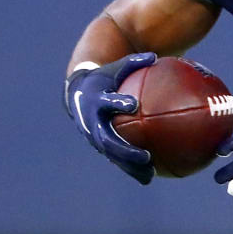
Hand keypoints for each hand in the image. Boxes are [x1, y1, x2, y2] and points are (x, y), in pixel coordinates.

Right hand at [64, 53, 156, 184]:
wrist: (78, 94)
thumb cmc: (105, 78)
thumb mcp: (116, 69)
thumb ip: (134, 62)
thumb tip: (154, 56)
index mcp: (96, 100)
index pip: (107, 102)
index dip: (117, 103)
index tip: (132, 104)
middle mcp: (93, 122)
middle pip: (108, 139)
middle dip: (125, 149)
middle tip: (146, 156)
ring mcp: (95, 136)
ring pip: (112, 155)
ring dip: (130, 167)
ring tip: (150, 176)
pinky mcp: (100, 145)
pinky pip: (116, 159)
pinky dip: (131, 168)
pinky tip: (149, 177)